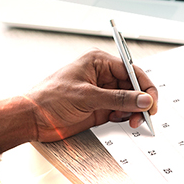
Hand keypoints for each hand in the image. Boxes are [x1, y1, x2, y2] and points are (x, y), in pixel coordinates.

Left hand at [0, 48, 157, 152]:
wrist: (31, 118)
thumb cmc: (49, 98)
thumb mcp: (87, 97)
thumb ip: (118, 99)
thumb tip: (143, 99)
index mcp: (98, 62)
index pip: (131, 71)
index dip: (145, 85)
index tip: (152, 101)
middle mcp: (102, 76)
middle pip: (133, 86)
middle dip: (141, 100)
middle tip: (146, 115)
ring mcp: (101, 93)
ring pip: (129, 100)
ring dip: (134, 111)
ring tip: (133, 121)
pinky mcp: (99, 109)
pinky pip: (121, 111)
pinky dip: (126, 117)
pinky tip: (123, 121)